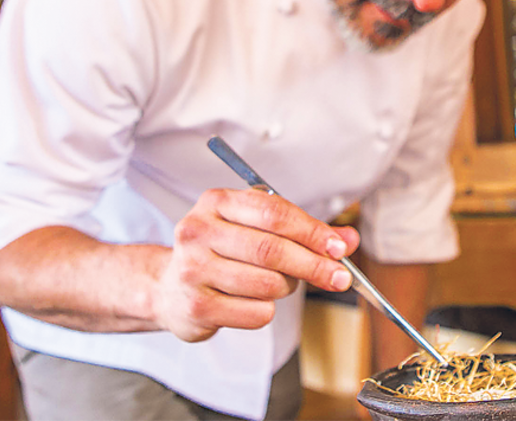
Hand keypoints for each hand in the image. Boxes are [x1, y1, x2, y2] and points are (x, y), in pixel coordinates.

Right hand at [152, 187, 359, 341]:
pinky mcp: (197, 306)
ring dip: (286, 288)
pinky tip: (251, 301)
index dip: (312, 231)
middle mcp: (198, 231)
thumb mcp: (255, 229)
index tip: (338, 248)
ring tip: (276, 284)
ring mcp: (193, 269)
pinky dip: (267, 310)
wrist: (168, 288)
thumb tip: (347, 241)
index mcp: (216, 202)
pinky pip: (257, 313)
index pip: (273, 213)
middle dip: (313, 265)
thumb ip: (302, 232)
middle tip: (339, 277)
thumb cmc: (219, 253)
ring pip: (267, 284)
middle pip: (271, 249)